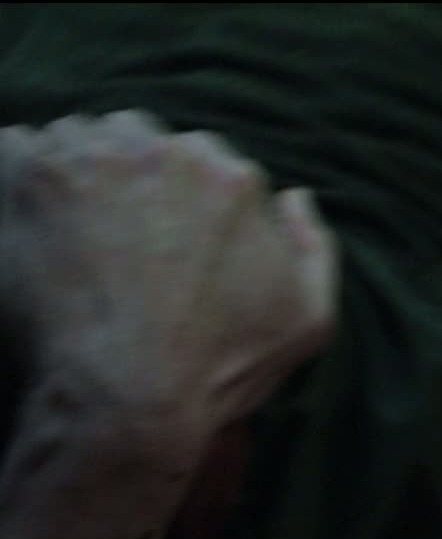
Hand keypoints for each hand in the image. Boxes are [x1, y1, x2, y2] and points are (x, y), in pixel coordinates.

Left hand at [0, 112, 337, 441]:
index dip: (182, 203)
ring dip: (74, 174)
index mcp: (231, 180)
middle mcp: (168, 153)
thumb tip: (296, 198)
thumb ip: (314, 248)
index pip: (202, 161)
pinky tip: (27, 223)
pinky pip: (15, 148)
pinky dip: (16, 176)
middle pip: (141, 140)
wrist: (129, 398)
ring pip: (79, 139)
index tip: (162, 243)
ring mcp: (95, 158)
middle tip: (114, 240)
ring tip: (67, 235)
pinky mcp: (31, 174)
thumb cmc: (219, 368)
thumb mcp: (309, 320)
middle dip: (129, 178)